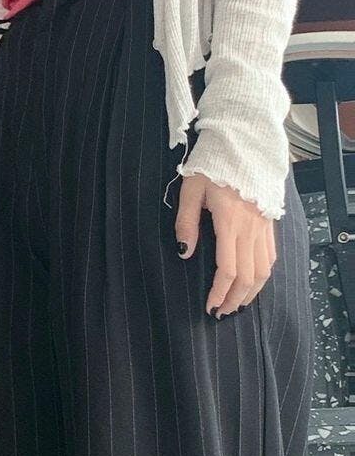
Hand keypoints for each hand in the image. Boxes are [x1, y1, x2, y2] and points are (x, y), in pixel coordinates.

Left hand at [175, 173, 276, 315]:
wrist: (243, 142)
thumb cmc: (213, 163)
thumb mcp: (191, 189)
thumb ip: (186, 222)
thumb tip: (184, 252)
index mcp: (230, 222)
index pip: (228, 269)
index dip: (219, 292)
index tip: (210, 306)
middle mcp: (250, 228)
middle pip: (248, 276)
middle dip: (235, 299)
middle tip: (222, 313)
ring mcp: (263, 225)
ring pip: (264, 269)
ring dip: (252, 292)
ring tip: (238, 304)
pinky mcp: (269, 222)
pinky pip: (271, 255)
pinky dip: (264, 274)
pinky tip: (253, 282)